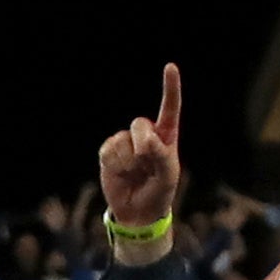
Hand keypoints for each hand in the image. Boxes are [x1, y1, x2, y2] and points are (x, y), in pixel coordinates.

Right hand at [96, 69, 184, 230]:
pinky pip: (109, 150)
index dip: (170, 88)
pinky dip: (115, 164)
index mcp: (166, 136)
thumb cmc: (159, 191)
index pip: (170, 109)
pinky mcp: (109, 152)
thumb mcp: (168, 176)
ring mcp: (126, 142)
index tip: (170, 67)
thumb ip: (161, 155)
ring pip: (122, 140)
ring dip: (128, 161)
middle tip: (145, 162)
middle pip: (140, 124)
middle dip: (142, 143)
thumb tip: (145, 142)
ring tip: (134, 173)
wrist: (137, 212)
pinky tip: (120, 173)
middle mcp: (146, 135)